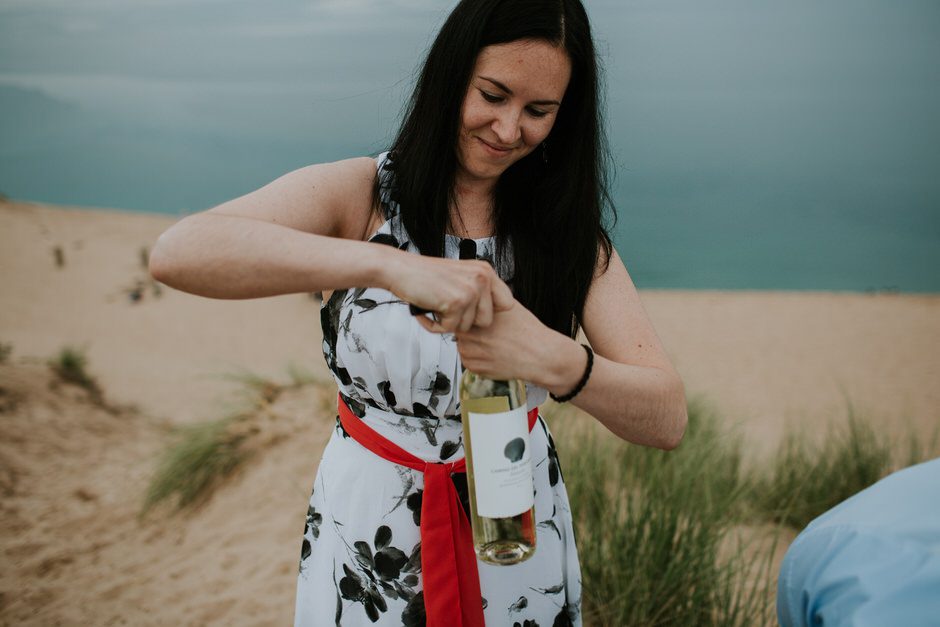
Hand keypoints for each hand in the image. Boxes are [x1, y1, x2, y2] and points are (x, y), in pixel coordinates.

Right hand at [387, 254, 514, 332]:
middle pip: (486, 321)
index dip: (490, 313)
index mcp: (484, 270)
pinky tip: (427, 310)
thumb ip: (478, 290)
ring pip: (467, 327)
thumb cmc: (425, 274)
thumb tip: (491, 313)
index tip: (476, 313)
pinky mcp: (456, 303)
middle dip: (465, 320)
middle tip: (448, 309)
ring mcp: (470, 291)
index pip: (507, 303)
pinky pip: (449, 329)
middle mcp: (481, 278)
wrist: (399, 270)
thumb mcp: (460, 276)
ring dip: (448, 322)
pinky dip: (435, 325)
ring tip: (435, 306)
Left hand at [453, 298, 559, 382]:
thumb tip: (477, 295)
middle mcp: (469, 337)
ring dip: (473, 345)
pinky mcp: (474, 369)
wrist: (539, 356)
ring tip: (494, 343)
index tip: (476, 317)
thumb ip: (487, 301)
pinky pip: (470, 361)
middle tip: (490, 332)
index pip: (459, 314)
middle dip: (471, 331)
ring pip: (463, 346)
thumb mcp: (506, 306)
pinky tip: (495, 353)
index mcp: (474, 319)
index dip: (468, 315)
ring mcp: (470, 354)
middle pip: (460, 331)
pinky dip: (479, 358)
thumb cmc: (527, 331)